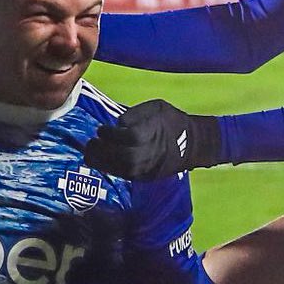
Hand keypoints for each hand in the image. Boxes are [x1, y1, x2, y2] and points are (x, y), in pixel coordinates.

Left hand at [82, 99, 221, 179]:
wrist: (192, 145)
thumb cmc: (172, 121)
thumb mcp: (157, 107)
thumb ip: (136, 113)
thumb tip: (118, 122)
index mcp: (154, 134)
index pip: (129, 136)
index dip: (111, 134)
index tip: (101, 129)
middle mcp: (150, 153)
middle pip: (122, 156)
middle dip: (102, 150)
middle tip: (91, 143)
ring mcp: (148, 167)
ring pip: (120, 169)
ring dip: (101, 162)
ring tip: (90, 153)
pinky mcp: (146, 177)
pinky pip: (124, 175)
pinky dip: (109, 169)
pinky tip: (100, 161)